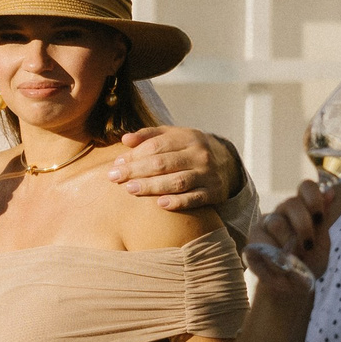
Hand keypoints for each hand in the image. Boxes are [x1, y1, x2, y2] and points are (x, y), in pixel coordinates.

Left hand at [107, 126, 240, 212]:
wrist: (225, 164)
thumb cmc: (188, 150)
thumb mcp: (173, 136)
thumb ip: (148, 136)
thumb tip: (125, 139)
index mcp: (188, 137)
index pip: (156, 146)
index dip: (134, 155)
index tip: (117, 164)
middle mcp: (200, 154)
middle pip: (163, 163)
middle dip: (136, 171)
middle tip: (115, 178)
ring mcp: (208, 174)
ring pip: (177, 181)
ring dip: (152, 186)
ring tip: (130, 189)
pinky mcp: (214, 192)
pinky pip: (194, 199)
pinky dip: (178, 202)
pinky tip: (160, 204)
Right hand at [246, 178, 338, 298]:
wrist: (291, 285)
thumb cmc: (309, 261)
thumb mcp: (322, 242)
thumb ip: (324, 219)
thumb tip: (331, 192)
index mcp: (304, 208)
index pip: (307, 187)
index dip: (313, 197)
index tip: (319, 217)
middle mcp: (284, 211)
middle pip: (291, 203)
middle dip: (303, 226)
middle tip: (308, 247)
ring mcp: (266, 222)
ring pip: (276, 223)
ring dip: (288, 245)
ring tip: (293, 262)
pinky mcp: (253, 237)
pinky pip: (261, 241)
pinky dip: (273, 257)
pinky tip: (280, 268)